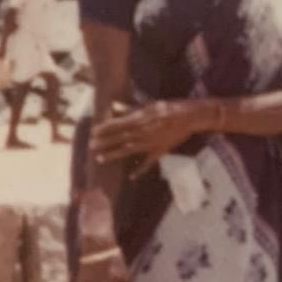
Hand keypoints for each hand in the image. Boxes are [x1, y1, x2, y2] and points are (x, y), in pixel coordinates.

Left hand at [90, 99, 208, 179]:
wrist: (190, 117)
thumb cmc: (171, 108)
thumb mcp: (150, 105)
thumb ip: (131, 108)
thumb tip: (114, 107)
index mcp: (140, 120)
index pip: (117, 125)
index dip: (104, 129)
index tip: (93, 132)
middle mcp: (142, 133)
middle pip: (119, 138)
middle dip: (104, 142)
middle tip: (90, 147)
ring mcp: (151, 144)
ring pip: (129, 150)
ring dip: (114, 155)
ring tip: (100, 158)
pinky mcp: (160, 151)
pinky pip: (149, 162)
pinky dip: (141, 170)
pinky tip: (131, 176)